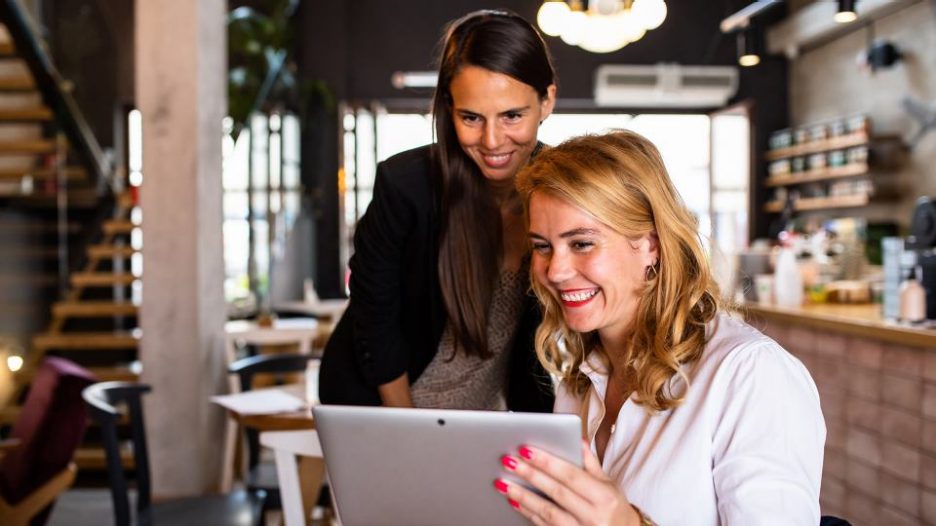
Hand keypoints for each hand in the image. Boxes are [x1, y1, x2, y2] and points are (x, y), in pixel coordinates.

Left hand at [494, 440, 640, 525]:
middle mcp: (593, 516)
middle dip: (530, 475)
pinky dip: (528, 513)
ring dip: (523, 496)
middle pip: (556, 492)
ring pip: (547, 512)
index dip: (547, 462)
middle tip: (508, 461)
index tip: (526, 449)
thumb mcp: (609, 485)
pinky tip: (514, 501)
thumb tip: (578, 439)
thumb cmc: (614, 508)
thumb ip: (590, 463)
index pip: (571, 475)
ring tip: (503, 483)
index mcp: (604, 497)